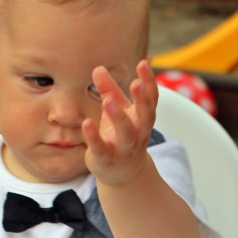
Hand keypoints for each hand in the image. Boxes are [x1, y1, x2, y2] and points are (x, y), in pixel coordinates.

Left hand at [82, 59, 157, 184]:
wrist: (122, 174)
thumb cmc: (119, 135)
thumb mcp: (117, 111)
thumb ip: (109, 90)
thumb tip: (98, 68)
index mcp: (143, 119)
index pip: (151, 99)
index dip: (149, 82)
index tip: (143, 63)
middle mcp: (138, 133)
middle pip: (146, 116)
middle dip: (142, 100)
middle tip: (136, 82)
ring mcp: (124, 148)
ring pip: (126, 133)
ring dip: (118, 117)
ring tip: (107, 101)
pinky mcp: (106, 159)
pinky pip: (101, 148)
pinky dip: (94, 137)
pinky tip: (86, 123)